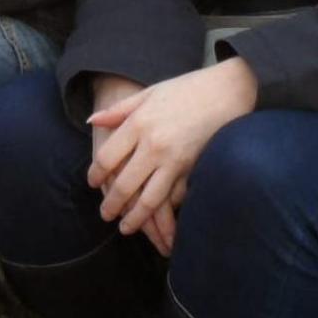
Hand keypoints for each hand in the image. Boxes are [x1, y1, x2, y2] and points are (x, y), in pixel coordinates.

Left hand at [89, 74, 178, 254]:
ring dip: (135, 218)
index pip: (107, 158)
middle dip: (112, 205)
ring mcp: (174, 160)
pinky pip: (174, 198)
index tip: (93, 183)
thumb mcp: (148, 94)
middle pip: (124, 185)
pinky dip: (165, 213)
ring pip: (149, 200)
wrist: (226, 91)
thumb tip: (91, 121)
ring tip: (126, 228)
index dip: (96, 174)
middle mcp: (153, 145)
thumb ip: (118, 111)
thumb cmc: (186, 89)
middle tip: (105, 215)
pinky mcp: (193, 169)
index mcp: (138, 124)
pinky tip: (157, 221)